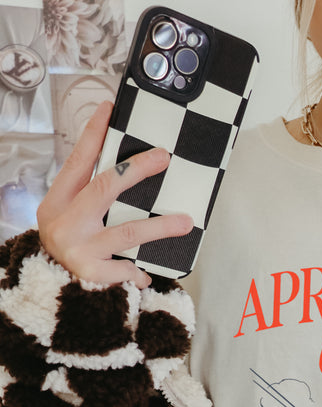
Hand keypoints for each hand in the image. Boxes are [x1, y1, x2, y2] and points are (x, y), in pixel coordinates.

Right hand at [37, 101, 192, 288]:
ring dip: (160, 226)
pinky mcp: (91, 274)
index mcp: (57, 202)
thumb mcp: (68, 220)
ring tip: (186, 222)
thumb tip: (128, 174)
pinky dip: (138, 272)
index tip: (109, 108)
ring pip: (128, 231)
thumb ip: (89, 200)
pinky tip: (144, 276)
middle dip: (137, 170)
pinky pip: (126, 268)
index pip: (78, 162)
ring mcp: (78, 248)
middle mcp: (64, 222)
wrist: (47, 294)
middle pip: (105, 187)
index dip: (94, 135)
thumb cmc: (67, 249)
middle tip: (164, 157)